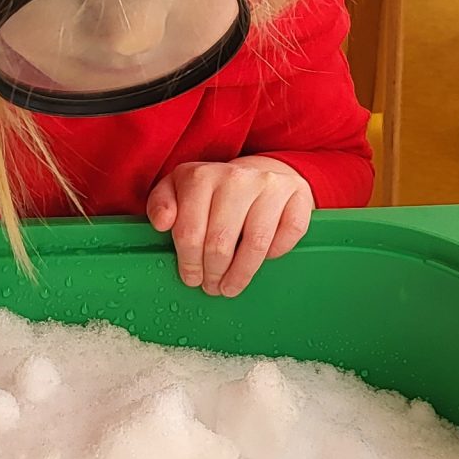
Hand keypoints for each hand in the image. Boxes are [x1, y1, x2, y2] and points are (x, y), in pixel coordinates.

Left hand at [146, 157, 314, 296]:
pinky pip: (287, 237)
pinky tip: (262, 260)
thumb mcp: (179, 189)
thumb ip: (161, 204)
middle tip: (212, 287)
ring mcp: (270, 186)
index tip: (191, 278)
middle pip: (220, 242)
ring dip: (241, 274)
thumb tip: (161, 223)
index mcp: (201, 176)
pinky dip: (274, 255)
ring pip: (255, 244)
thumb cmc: (215, 189)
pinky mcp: (298, 196)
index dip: (188, 263)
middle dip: (213, 273)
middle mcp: (237, 178)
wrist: (261, 171)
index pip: (189, 232)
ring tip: (231, 287)